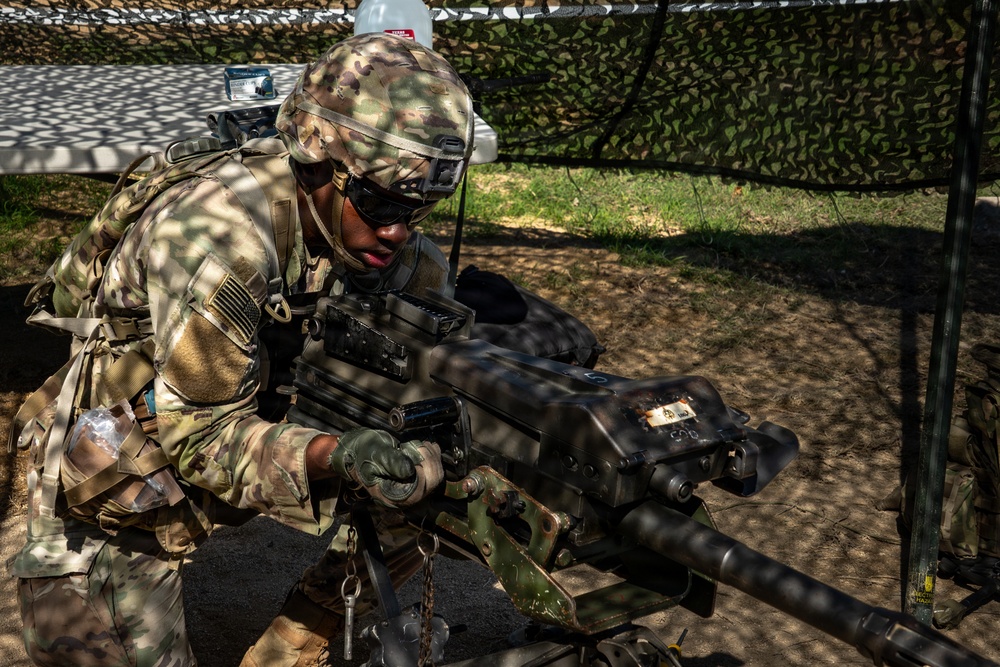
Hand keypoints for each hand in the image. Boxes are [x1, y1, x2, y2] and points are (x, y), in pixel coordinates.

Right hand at [327, 429, 442, 506]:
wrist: (357, 450)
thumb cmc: (362, 452)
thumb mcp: (375, 453)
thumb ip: (392, 461)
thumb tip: (410, 470)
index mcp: (390, 495)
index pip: (417, 491)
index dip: (423, 471)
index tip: (416, 451)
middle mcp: (403, 496)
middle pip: (431, 484)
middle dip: (430, 460)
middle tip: (419, 445)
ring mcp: (412, 488)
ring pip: (435, 477)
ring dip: (433, 457)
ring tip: (420, 444)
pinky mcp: (417, 479)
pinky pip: (434, 471)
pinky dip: (433, 456)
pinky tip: (424, 447)